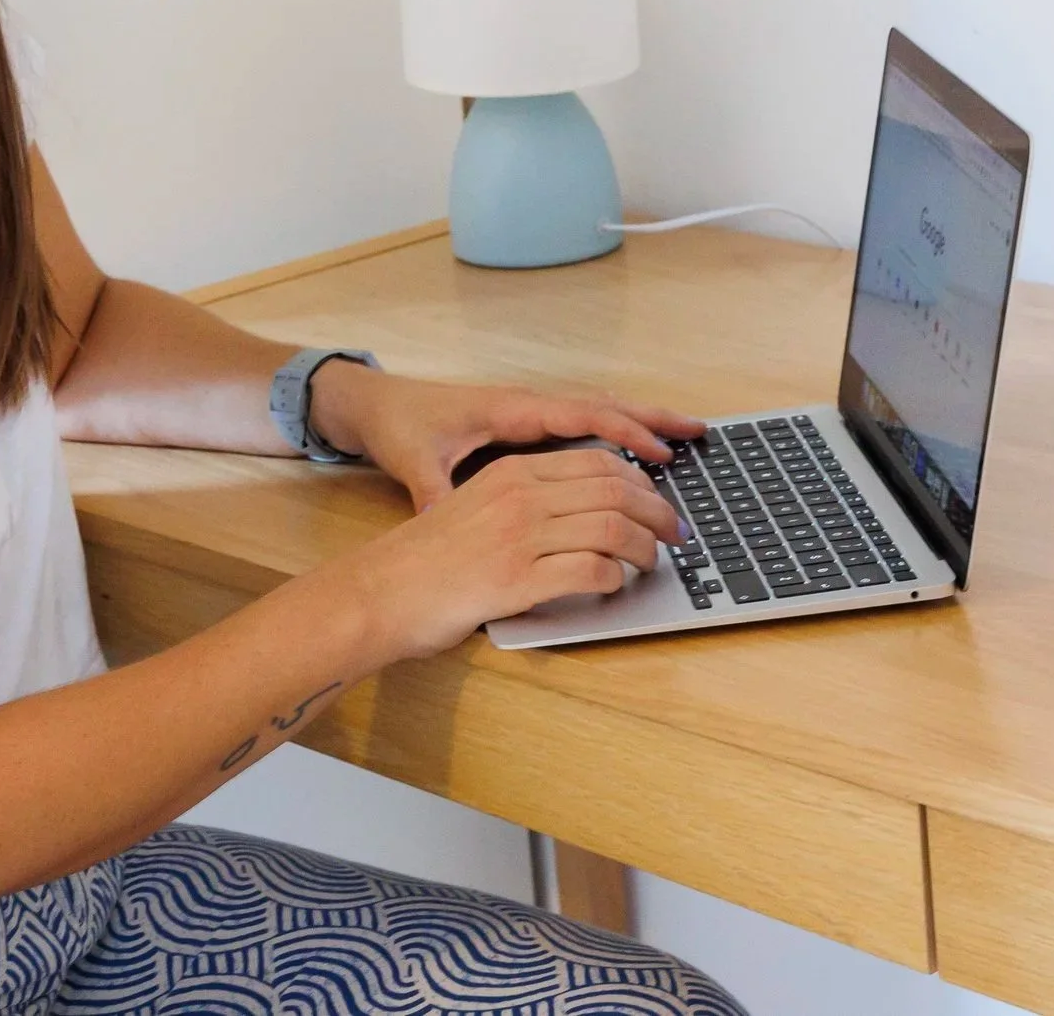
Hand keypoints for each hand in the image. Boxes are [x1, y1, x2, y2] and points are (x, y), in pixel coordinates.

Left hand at [308, 363, 705, 510]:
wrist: (376, 406)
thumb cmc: (400, 427)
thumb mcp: (414, 461)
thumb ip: (433, 489)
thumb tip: (445, 516)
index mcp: (510, 411)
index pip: (581, 415)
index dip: (623, 431)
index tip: (660, 450)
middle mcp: (527, 406)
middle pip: (604, 405)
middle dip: (652, 418)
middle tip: (700, 431)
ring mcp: (529, 413)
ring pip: (598, 412)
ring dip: (640, 422)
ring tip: (685, 438)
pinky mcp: (525, 426)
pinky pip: (583, 424)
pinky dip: (616, 430)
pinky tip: (636, 450)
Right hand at [321, 446, 685, 660]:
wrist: (379, 592)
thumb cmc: (424, 559)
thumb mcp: (475, 507)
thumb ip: (524, 503)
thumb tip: (581, 515)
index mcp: (511, 472)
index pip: (596, 462)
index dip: (639, 480)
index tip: (657, 500)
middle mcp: (519, 496)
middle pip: (614, 488)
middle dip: (656, 511)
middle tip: (674, 533)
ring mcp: (519, 536)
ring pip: (611, 526)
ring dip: (644, 546)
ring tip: (650, 562)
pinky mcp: (517, 578)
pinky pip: (590, 570)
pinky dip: (614, 578)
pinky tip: (614, 585)